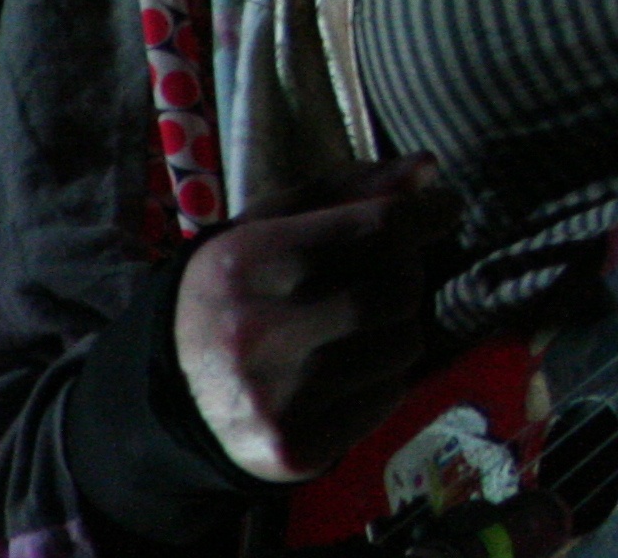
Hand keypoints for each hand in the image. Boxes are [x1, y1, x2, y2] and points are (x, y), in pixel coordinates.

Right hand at [174, 154, 463, 481]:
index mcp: (247, 262)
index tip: (445, 207)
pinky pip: (389, 397)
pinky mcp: (298, 447)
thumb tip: (429, 170)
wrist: (172, 391)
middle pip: (397, 289)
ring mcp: (278, 397)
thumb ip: (346, 192)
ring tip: (362, 323)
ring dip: (400, 326)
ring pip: (404, 345)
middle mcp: (258, 332)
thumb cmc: (236, 290)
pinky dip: (386, 376)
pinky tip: (350, 367)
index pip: (373, 229)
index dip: (424, 214)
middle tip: (389, 270)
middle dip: (407, 272)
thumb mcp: (269, 225)